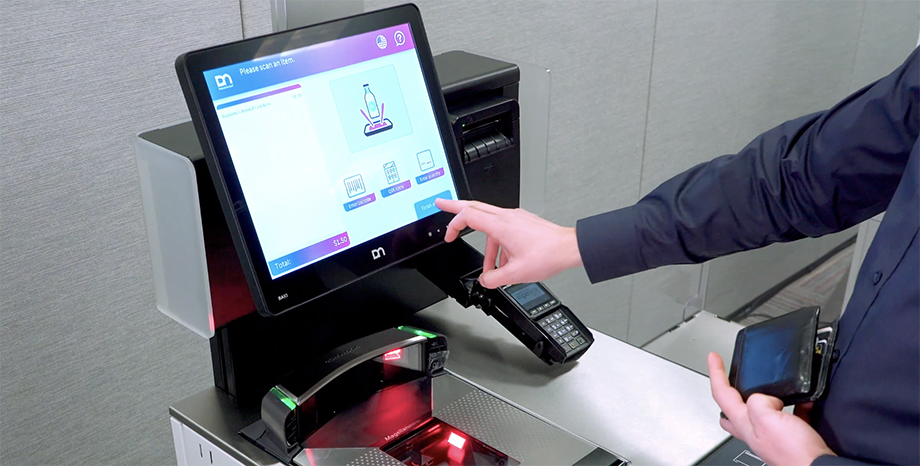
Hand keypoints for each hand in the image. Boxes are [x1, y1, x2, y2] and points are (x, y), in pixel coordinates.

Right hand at [434, 199, 582, 287]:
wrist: (569, 249)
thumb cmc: (548, 254)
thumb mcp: (516, 273)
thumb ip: (495, 279)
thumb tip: (486, 280)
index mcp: (501, 225)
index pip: (468, 216)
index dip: (453, 224)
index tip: (448, 235)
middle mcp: (507, 217)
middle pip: (474, 206)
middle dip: (455, 206)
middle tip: (441, 203)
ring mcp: (516, 218)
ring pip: (490, 223)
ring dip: (485, 245)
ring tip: (490, 267)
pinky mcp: (523, 223)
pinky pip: (503, 230)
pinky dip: (498, 245)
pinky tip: (505, 263)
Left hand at [708, 353, 834, 465]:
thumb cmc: (794, 453)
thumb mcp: (769, 419)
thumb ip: (759, 401)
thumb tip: (764, 396)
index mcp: (744, 424)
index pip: (721, 394)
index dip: (716, 372)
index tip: (713, 357)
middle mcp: (755, 431)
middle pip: (732, 408)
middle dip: (729, 390)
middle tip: (730, 376)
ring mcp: (771, 435)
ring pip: (760, 411)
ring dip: (766, 396)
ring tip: (773, 384)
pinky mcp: (790, 438)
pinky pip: (789, 416)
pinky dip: (795, 405)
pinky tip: (805, 401)